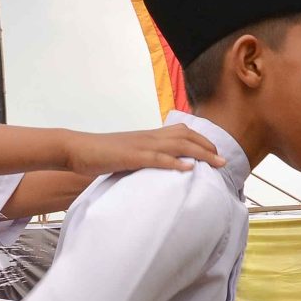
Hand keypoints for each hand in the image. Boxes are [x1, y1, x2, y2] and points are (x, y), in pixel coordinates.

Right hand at [62, 127, 225, 176]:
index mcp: (148, 136)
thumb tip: (156, 168)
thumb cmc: (100, 155)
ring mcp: (140, 146)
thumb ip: (144, 159)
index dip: (201, 140)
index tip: (214, 153)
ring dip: (200, 153)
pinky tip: (188, 169)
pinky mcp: (131, 156)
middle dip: (207, 147)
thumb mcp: (127, 154)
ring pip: (177, 144)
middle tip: (223, 161)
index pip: (181, 131)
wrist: (77, 149)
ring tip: (216, 164)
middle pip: (186, 136)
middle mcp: (148, 137)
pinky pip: (157, 158)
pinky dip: (174, 162)